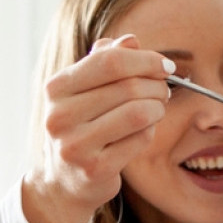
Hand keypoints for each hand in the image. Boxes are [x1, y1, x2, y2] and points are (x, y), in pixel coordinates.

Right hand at [23, 34, 171, 222]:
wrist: (64, 181)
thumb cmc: (80, 127)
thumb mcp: (84, 90)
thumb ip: (105, 61)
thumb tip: (131, 40)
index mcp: (56, 88)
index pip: (109, 61)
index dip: (145, 60)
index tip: (166, 65)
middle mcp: (60, 116)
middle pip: (128, 87)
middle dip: (157, 85)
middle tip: (165, 90)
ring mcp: (76, 145)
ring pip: (138, 112)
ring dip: (157, 107)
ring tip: (157, 108)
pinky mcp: (95, 169)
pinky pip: (140, 139)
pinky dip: (150, 132)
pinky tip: (145, 131)